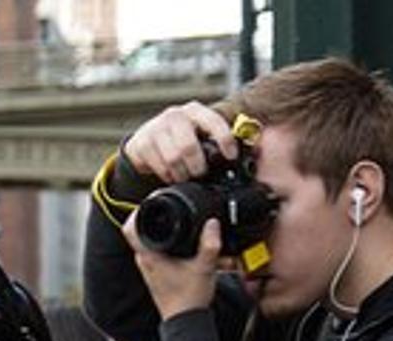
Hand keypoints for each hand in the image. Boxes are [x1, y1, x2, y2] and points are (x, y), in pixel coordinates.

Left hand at [121, 214, 223, 319]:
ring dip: (157, 228)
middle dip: (150, 215)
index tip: (151, 201)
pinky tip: (177, 239)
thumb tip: (212, 224)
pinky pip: (154, 250)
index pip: (129, 228)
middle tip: (165, 205)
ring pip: (147, 240)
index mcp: (150, 256)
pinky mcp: (156, 273)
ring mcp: (148, 267)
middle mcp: (144, 261)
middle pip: (138, 230)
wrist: (186, 322)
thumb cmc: (190, 299)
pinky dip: (163, 241)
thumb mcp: (205, 268)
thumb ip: (210, 244)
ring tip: (173, 219)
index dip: (137, 210)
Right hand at [122, 101, 237, 182]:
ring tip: (184, 176)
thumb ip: (219, 139)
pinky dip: (166, 175)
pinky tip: (170, 174)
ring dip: (181, 173)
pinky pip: (158, 166)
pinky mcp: (141, 143)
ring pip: (173, 159)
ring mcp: (156, 128)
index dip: (224, 140)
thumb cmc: (180, 139)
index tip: (230, 156)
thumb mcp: (199, 133)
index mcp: (195, 111)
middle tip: (200, 174)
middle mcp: (175, 115)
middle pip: (189, 147)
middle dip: (197, 166)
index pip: (213, 121)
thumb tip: (252, 149)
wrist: (145, 141)